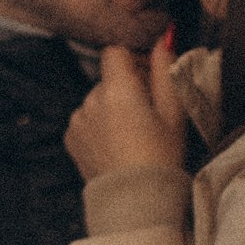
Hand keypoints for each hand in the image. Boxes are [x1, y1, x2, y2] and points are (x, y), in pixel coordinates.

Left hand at [64, 32, 187, 181]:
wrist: (135, 203)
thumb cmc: (161, 158)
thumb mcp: (173, 113)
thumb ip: (165, 71)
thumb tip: (163, 41)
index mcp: (117, 89)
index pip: (115, 51)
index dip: (132, 59)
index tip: (147, 76)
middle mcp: (91, 100)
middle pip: (108, 78)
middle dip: (126, 88)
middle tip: (147, 114)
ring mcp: (78, 120)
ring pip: (97, 100)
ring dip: (112, 108)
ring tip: (132, 135)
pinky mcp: (71, 138)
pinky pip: (87, 120)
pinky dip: (99, 126)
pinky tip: (116, 145)